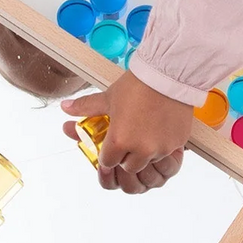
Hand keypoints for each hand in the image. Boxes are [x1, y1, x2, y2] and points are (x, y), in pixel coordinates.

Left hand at [62, 72, 190, 193]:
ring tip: (144, 133)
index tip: (111, 147)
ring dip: (144, 154)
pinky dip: (161, 146)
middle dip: (126, 157)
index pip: (108, 163)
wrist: (168, 75)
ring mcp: (160, 148)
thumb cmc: (137, 86)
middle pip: (128, 167)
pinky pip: (166, 154)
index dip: (108, 155)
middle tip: (128, 139)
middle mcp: (140, 149)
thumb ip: (86, 107)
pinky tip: (159, 130)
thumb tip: (65, 107)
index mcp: (118, 141)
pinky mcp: (176, 144)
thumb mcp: (108, 98)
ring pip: (148, 163)